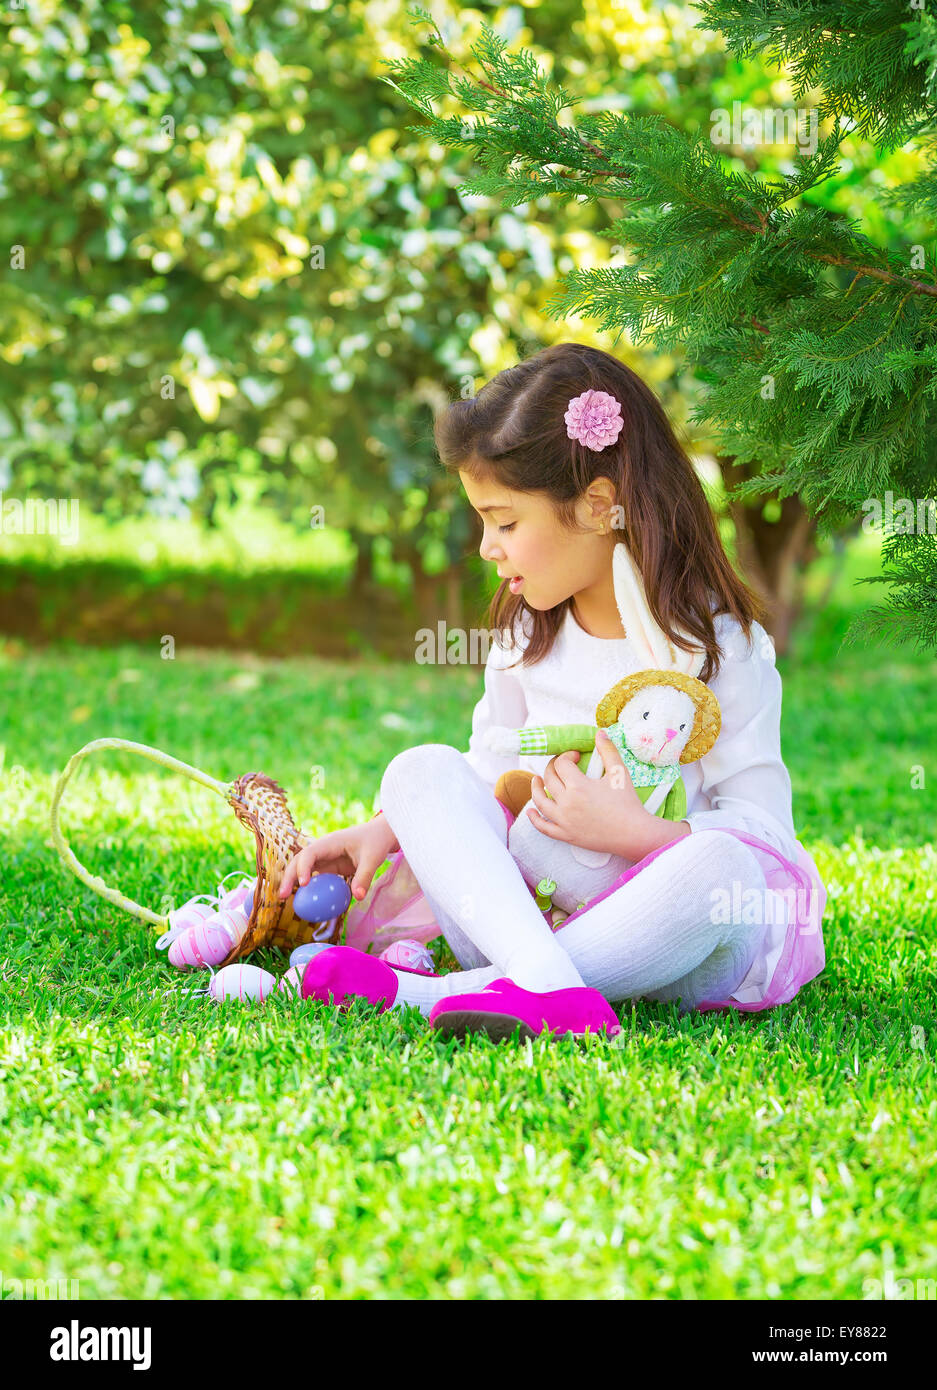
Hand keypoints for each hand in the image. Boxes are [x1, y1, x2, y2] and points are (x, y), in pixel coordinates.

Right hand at [278, 816, 398, 903]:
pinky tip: (304, 902)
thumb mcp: (373, 858)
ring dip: (293, 882)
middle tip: (283, 896)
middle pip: (299, 861)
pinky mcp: (329, 867)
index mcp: (330, 842)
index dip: (303, 867)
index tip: (303, 883)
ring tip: (284, 899)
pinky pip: (315, 878)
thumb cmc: (376, 842)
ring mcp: (325, 858)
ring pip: (303, 869)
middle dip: (289, 876)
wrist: (380, 834)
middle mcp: (323, 849)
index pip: (310, 853)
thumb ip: (364, 876)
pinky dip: (307, 888)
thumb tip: (357, 897)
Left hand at [527, 731, 674, 859]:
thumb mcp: (620, 773)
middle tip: (560, 764)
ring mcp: (564, 821)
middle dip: (553, 767)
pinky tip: (530, 811)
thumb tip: (599, 733)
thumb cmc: (628, 803)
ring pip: (540, 802)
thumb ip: (608, 751)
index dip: (567, 756)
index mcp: (578, 786)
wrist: (634, 834)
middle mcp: (566, 803)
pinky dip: (534, 818)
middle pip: (549, 779)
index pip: (562, 764)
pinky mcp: (566, 835)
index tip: (576, 756)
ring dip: (535, 788)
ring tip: (536, 780)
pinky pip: (544, 827)